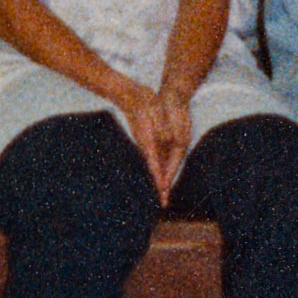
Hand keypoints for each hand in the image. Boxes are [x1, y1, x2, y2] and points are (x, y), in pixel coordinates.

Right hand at [116, 81, 191, 203]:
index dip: (161, 181)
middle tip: (164, 202)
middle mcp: (145, 146)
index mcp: (148, 142)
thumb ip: (163, 128)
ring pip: (154, 164)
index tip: (163, 195)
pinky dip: (157, 166)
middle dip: (160, 186)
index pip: (156, 166)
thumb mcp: (156, 113)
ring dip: (159, 177)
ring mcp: (143, 143)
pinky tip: (160, 169)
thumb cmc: (144, 103)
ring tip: (163, 191)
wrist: (128, 95)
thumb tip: (168, 140)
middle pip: (155, 169)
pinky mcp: (144, 139)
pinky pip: (152, 157)